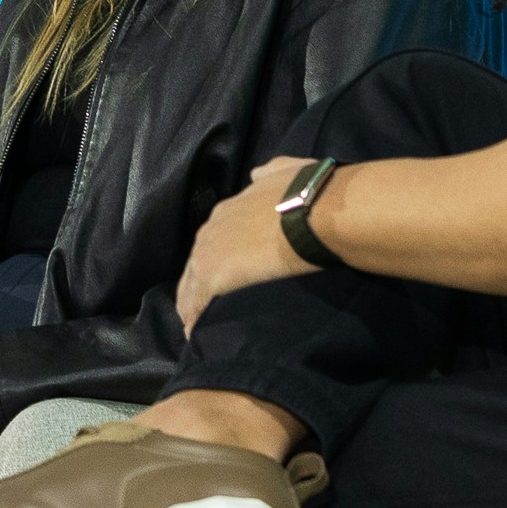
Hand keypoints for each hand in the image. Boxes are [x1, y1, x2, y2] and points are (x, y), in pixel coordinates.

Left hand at [174, 154, 318, 331]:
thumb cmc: (308, 192)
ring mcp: (207, 254)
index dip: (216, 260)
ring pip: (189, 287)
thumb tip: (258, 173)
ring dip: (194, 306)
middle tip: (204, 309)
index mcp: (228, 210)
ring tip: (198, 328)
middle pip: (195, 265)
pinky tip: (197, 336)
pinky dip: (195, 320)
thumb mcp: (286, 172)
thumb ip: (270, 174)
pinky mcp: (213, 278)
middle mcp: (211, 230)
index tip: (222, 276)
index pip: (213, 242)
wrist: (317, 211)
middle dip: (199, 286)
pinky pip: (196, 305)